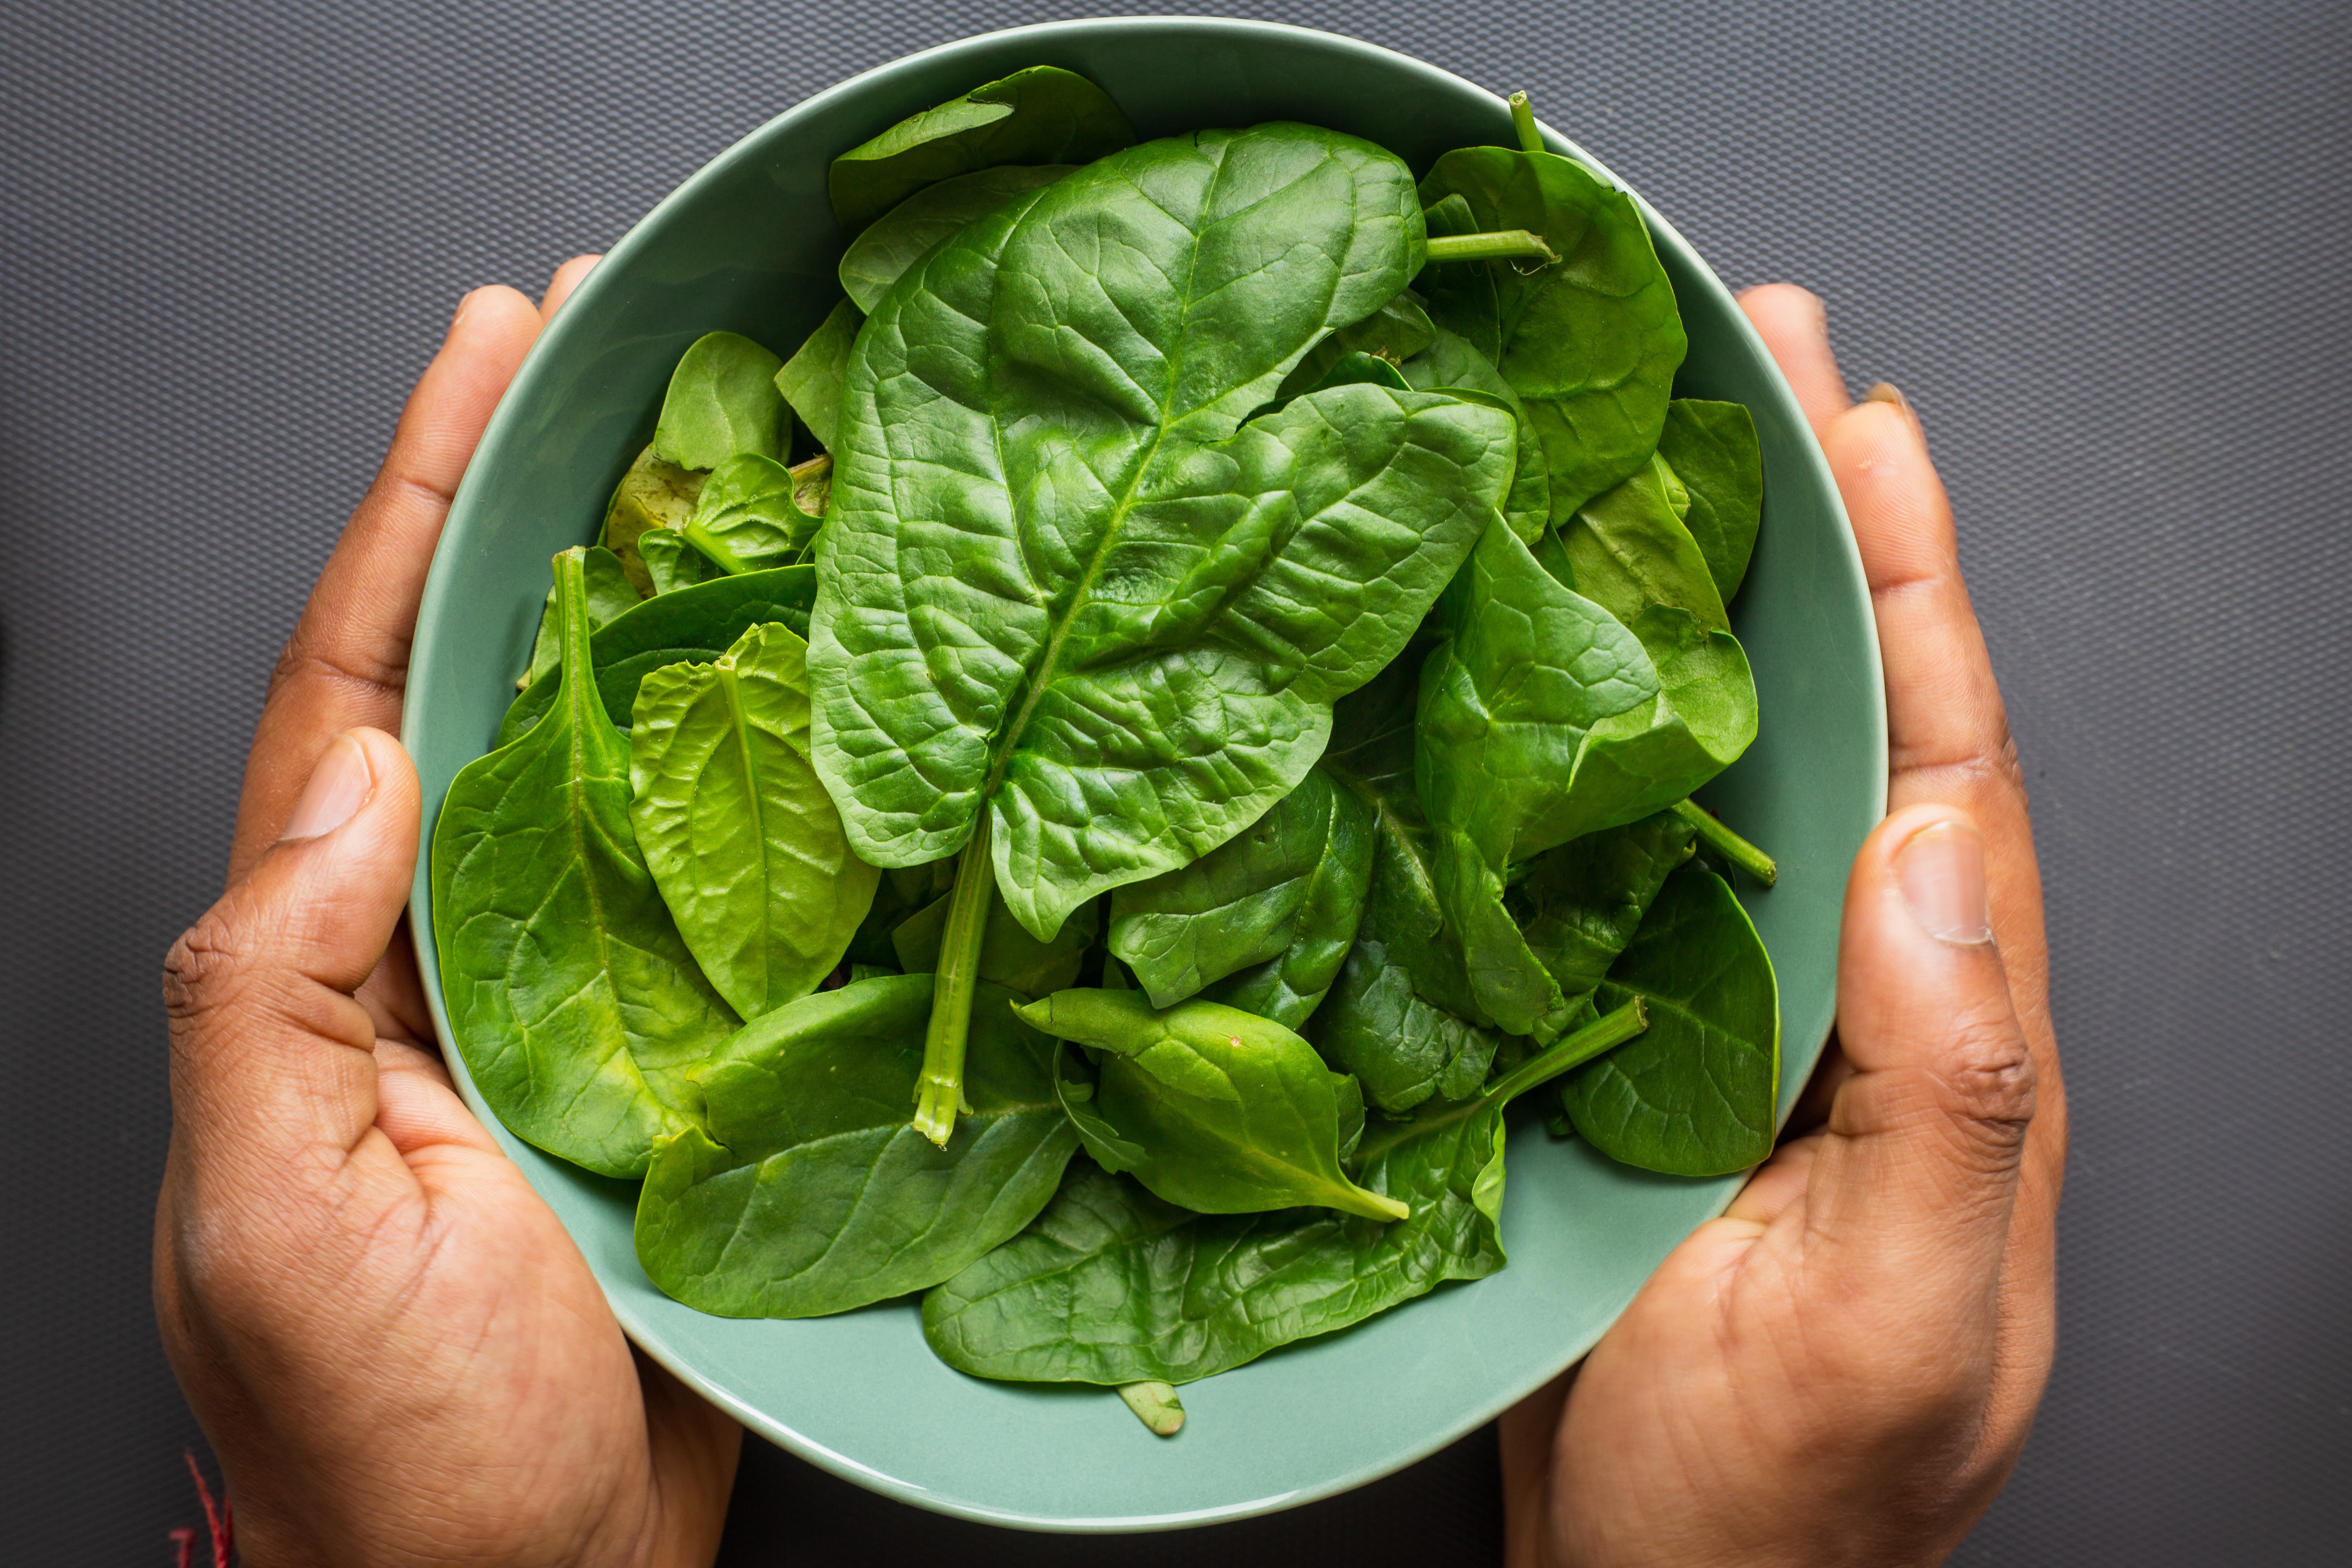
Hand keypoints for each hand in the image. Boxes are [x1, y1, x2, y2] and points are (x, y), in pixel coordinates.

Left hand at [154, 259, 742, 1567]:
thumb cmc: (392, 1446)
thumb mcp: (268, 1222)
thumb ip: (267, 996)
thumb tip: (349, 777)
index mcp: (328, 962)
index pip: (357, 683)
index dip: (415, 504)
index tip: (492, 352)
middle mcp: (444, 947)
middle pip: (486, 678)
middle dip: (534, 502)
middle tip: (617, 348)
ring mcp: (567, 993)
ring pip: (612, 757)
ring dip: (661, 607)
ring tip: (731, 463)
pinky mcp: (677, 1052)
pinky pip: (717, 877)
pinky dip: (760, 768)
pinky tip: (820, 688)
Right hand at [1501, 285, 2065, 1566]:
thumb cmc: (1779, 1509)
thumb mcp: (1900, 1323)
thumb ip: (1956, 1099)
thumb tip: (1938, 857)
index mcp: (1947, 1033)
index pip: (1946, 759)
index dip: (1910, 580)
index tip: (1861, 421)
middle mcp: (1848, 993)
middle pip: (1845, 719)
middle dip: (1811, 529)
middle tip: (1753, 359)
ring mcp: (1732, 1015)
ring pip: (1728, 768)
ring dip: (1695, 606)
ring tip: (1644, 451)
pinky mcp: (1621, 1048)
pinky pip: (1612, 861)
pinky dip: (1585, 741)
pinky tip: (1531, 659)